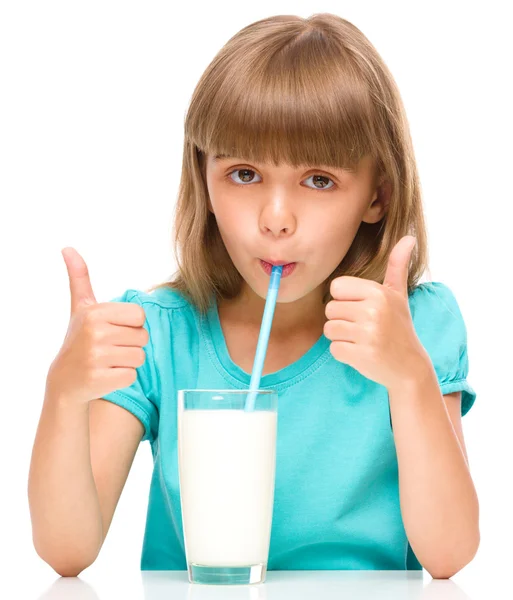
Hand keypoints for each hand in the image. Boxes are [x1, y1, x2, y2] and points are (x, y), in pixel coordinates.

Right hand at [46, 247, 148, 405]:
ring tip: (108, 361)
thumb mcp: (80, 307)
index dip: (130, 324)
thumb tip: (67, 247)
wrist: (65, 380)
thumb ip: (79, 277)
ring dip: (128, 361)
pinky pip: (133, 375)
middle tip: (109, 348)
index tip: (112, 329)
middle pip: (143, 337)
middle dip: (130, 344)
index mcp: (94, 312)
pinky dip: (123, 377)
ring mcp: (96, 357)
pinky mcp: (101, 380)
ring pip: (140, 356)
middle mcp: (94, 333)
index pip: (140, 315)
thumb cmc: (79, 339)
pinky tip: (106, 375)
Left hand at [323, 236, 431, 390]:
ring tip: (362, 339)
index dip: (344, 299)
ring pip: (329, 329)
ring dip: (341, 337)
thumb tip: (409, 238)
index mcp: (378, 293)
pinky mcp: (361, 355)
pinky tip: (362, 352)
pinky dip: (344, 353)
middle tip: (362, 327)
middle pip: (329, 309)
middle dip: (341, 320)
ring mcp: (367, 335)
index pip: (336, 287)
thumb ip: (397, 266)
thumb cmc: (399, 327)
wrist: (409, 366)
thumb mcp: (398, 294)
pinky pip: (334, 349)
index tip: (361, 308)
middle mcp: (374, 311)